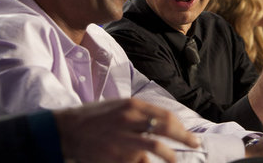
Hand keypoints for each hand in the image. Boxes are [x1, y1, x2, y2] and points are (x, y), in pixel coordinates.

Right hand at [54, 98, 199, 162]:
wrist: (66, 129)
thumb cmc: (93, 117)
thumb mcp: (117, 106)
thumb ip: (138, 113)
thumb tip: (161, 123)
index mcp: (131, 105)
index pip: (165, 116)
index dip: (181, 127)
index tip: (188, 134)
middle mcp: (129, 119)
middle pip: (166, 129)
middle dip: (184, 138)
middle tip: (195, 145)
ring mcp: (123, 139)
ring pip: (156, 147)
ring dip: (170, 156)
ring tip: (175, 161)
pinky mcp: (116, 156)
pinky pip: (139, 162)